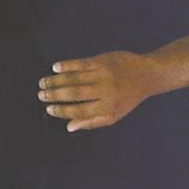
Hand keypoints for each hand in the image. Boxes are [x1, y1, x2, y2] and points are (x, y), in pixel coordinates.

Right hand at [37, 51, 154, 131]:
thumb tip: (68, 127)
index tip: (49, 109)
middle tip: (41, 95)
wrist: (148, 75)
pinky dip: (67, 65)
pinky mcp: (104, 61)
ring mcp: (104, 75)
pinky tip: (55, 67)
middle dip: (55, 95)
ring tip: (43, 82)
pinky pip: (82, 63)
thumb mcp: (114, 115)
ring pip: (75, 78)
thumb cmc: (127, 98)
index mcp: (108, 108)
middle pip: (75, 93)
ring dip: (56, 80)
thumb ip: (92, 122)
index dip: (62, 111)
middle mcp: (106, 92)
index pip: (80, 111)